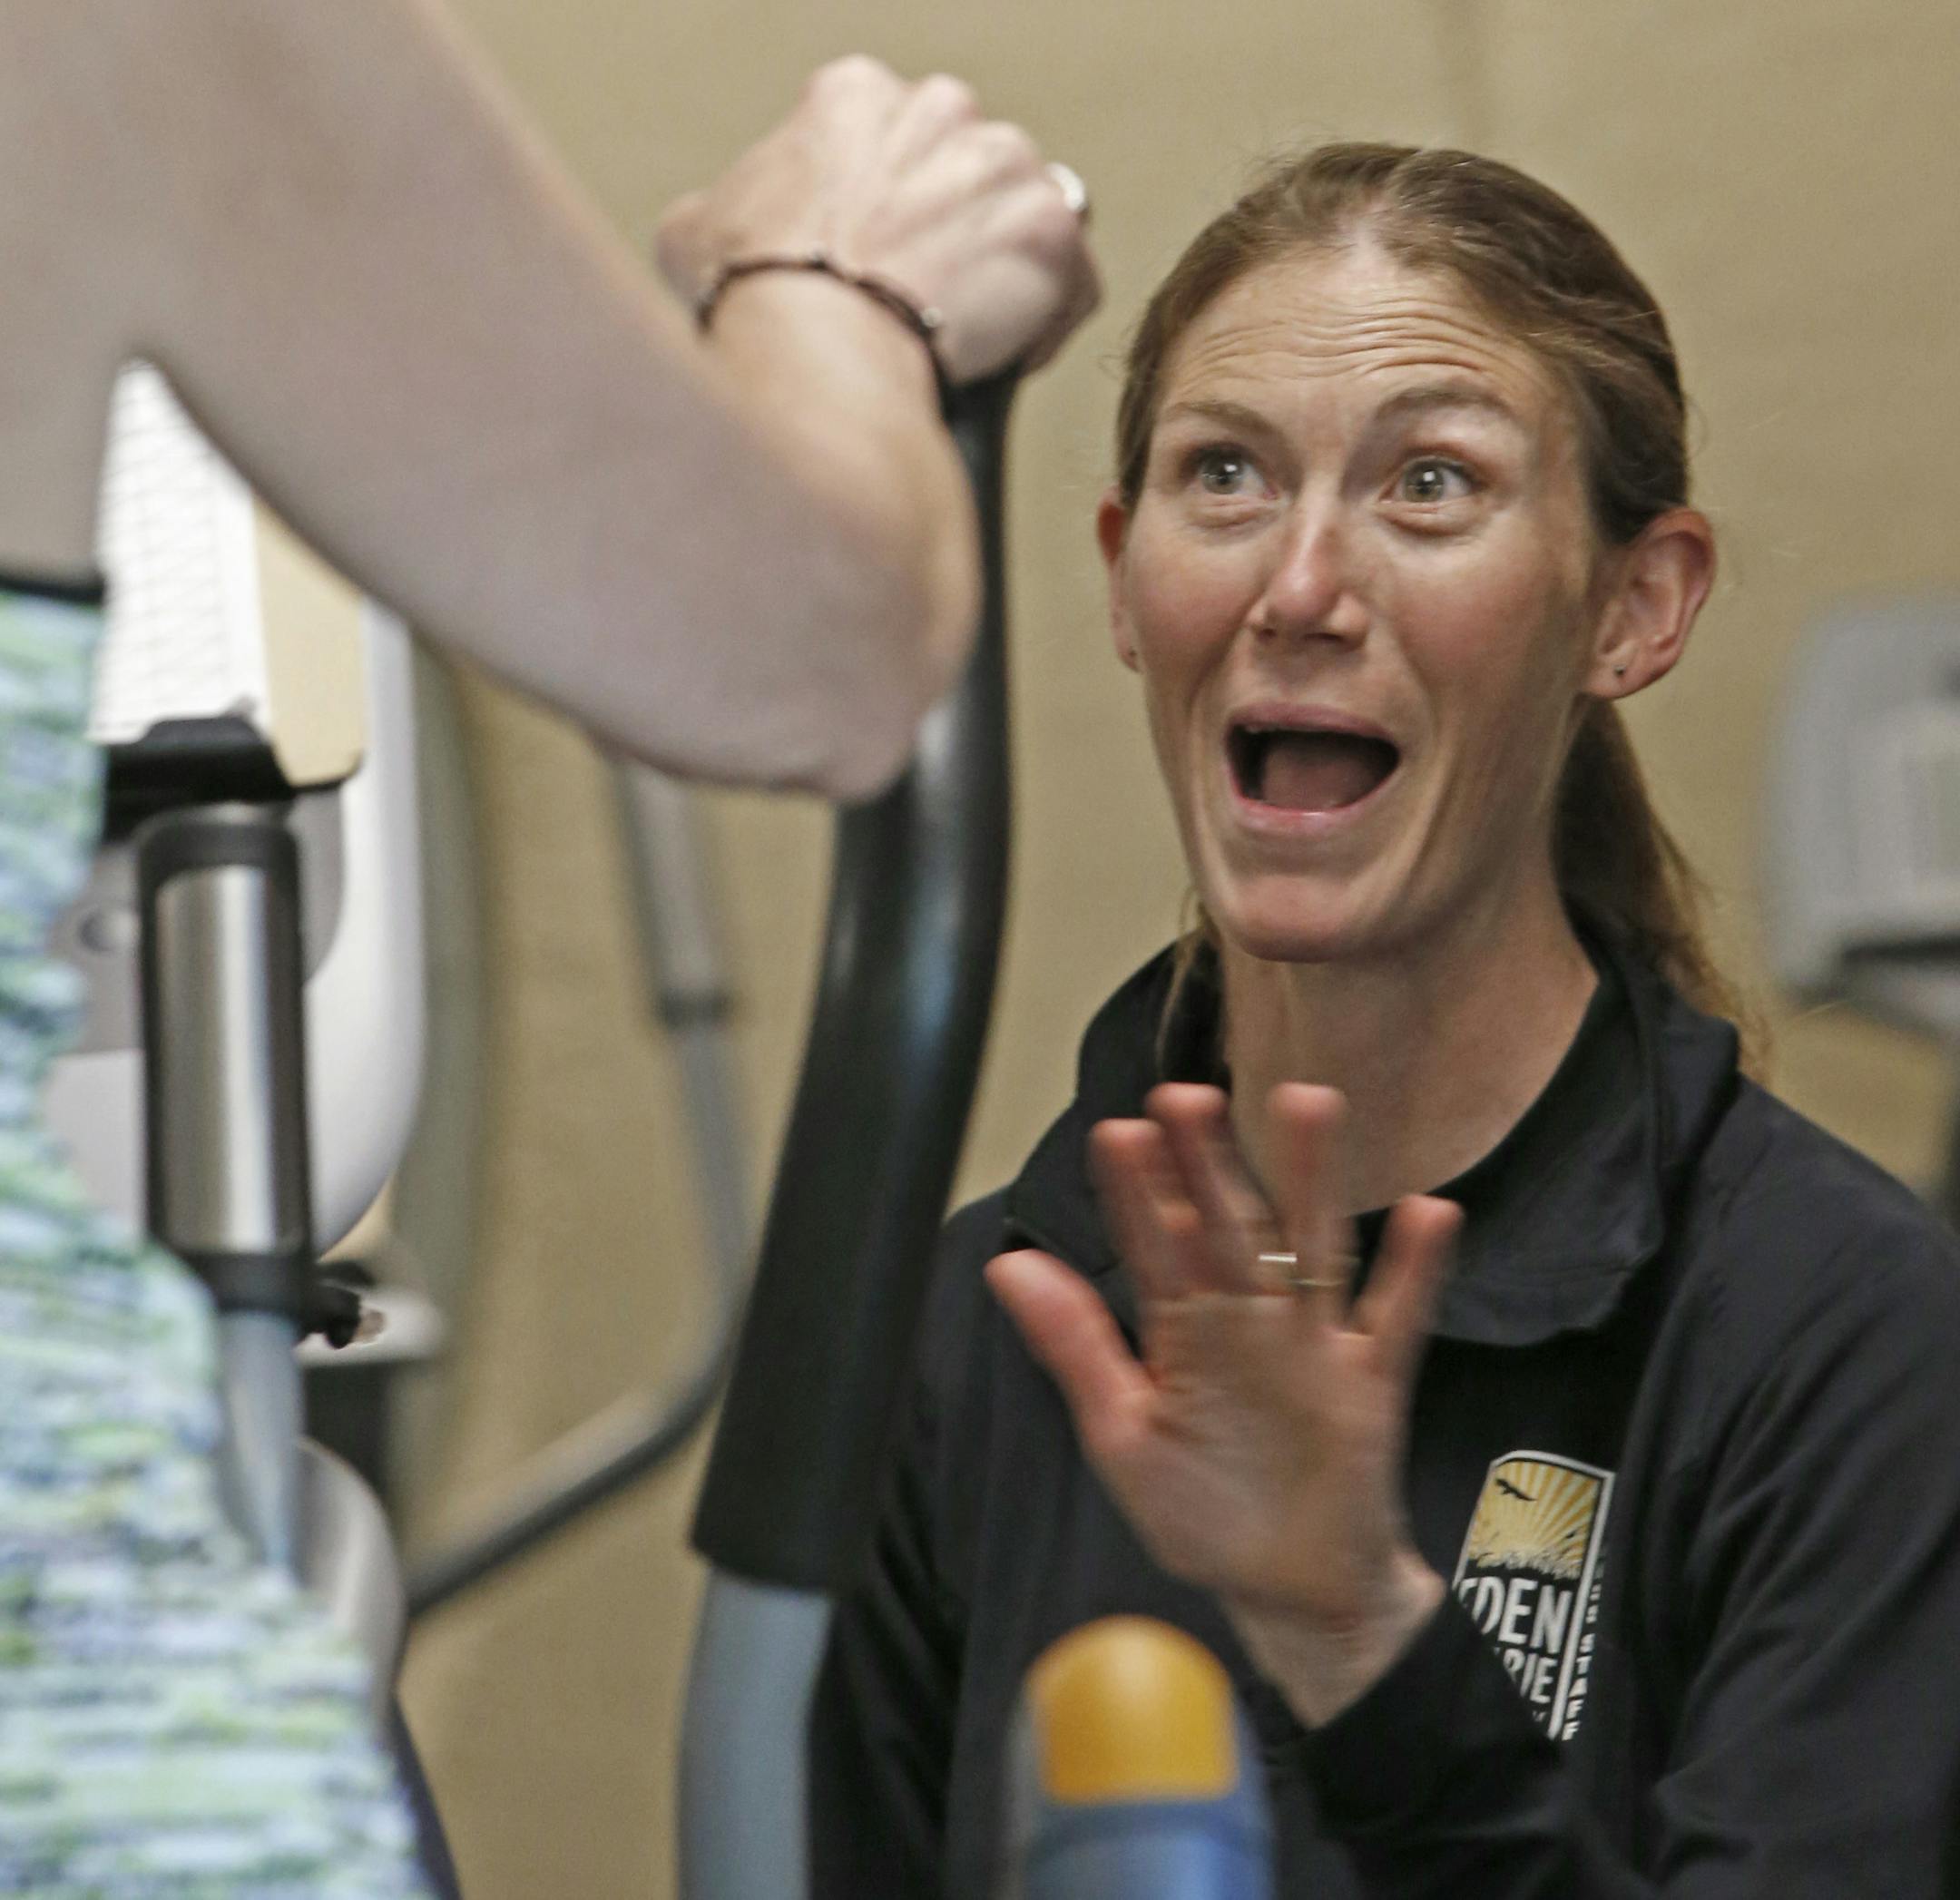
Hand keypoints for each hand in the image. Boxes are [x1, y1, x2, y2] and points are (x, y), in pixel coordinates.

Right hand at [655, 56, 1098, 382]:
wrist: (818, 349)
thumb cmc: (756, 297)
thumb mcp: (699, 230)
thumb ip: (731, 208)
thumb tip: (723, 231)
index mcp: (856, 96)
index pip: (898, 141)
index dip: (891, 208)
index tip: (882, 256)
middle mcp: (942, 108)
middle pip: (969, 169)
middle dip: (955, 228)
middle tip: (927, 296)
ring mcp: (1006, 167)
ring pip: (1029, 217)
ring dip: (1008, 270)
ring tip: (968, 332)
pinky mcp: (1053, 236)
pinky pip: (1075, 281)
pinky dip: (1050, 321)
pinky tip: (1008, 356)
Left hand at [986, 1082, 1460, 1721]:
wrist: (1289, 1591)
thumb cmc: (1204, 1511)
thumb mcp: (1124, 1433)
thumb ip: (1075, 1346)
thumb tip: (1006, 1265)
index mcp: (1183, 1331)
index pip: (1156, 1247)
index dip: (1138, 1193)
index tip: (1117, 1133)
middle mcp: (1247, 1321)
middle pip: (1229, 1227)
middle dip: (1207, 1164)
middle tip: (1185, 1095)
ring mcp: (1312, 1346)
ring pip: (1311, 1247)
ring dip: (1310, 1179)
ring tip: (1306, 1103)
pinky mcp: (1370, 1384)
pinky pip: (1394, 1318)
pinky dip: (1413, 1269)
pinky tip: (1427, 1211)